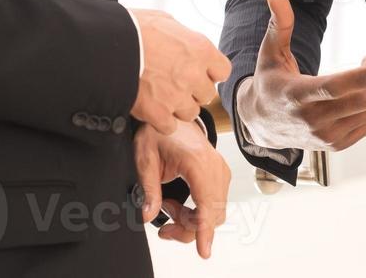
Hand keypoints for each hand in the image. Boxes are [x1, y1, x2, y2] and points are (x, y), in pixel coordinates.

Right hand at [130, 10, 231, 134]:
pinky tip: (151, 109)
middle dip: (193, 91)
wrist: (108, 47)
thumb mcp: (164, 21)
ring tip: (161, 96)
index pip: (223, 71)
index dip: (210, 73)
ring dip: (178, 107)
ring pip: (191, 113)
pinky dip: (161, 121)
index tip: (200, 73)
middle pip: (206, 94)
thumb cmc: (133, 29)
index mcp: (200, 49)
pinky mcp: (158, 113)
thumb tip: (184, 41)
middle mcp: (193, 75)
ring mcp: (177, 96)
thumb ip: (182, 36)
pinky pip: (170, 126)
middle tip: (175, 84)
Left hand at [133, 120, 230, 258]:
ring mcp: (220, 170)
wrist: (172, 116)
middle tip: (165, 228)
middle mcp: (214, 167)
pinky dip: (197, 211)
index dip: (203, 230)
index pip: (205, 204)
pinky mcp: (219, 174)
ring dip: (191, 220)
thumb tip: (148, 215)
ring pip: (214, 212)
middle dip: (188, 228)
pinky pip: (214, 203)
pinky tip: (178, 204)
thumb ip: (148, 189)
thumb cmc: (159, 132)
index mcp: (197, 162)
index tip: (204, 250)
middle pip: (211, 214)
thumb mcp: (145, 159)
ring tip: (168, 209)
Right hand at [236, 0, 365, 150]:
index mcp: (297, 95)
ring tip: (364, 77)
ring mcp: (325, 136)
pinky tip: (361, 95)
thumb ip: (279, 23)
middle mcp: (312, 119)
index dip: (359, 77)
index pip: (333, 88)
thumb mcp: (270, 52)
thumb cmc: (269, 82)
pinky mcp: (336, 145)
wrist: (262, 123)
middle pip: (360, 100)